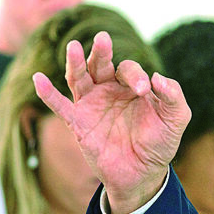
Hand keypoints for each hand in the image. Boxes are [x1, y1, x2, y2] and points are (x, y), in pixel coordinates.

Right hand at [33, 31, 190, 213]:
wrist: (142, 174)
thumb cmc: (159, 143)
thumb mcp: (176, 119)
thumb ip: (173, 96)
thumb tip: (157, 78)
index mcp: (132, 86)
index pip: (128, 70)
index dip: (135, 76)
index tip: (144, 90)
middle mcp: (109, 91)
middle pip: (100, 65)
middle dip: (101, 52)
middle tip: (103, 38)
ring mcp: (92, 106)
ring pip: (79, 78)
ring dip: (75, 63)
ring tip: (73, 47)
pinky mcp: (78, 124)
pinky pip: (60, 106)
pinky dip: (48, 94)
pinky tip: (38, 79)